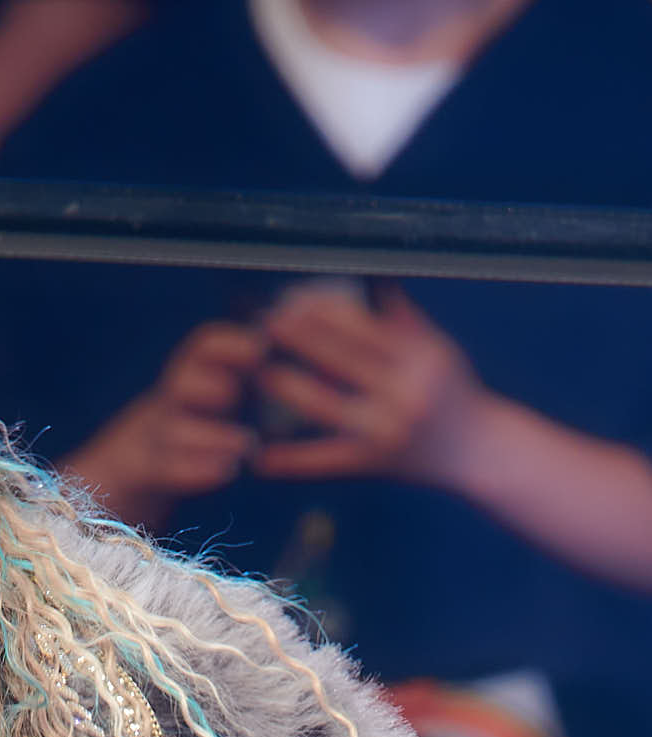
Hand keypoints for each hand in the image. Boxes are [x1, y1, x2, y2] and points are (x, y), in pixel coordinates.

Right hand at [65, 320, 263, 526]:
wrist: (116, 478)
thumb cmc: (183, 434)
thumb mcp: (208, 401)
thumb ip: (247, 383)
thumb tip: (298, 362)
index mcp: (185, 381)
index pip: (203, 349)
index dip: (230, 344)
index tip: (263, 347)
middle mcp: (166, 404)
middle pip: (180, 382)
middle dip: (211, 384)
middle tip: (239, 393)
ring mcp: (150, 441)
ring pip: (173, 430)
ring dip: (211, 436)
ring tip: (247, 445)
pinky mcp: (141, 475)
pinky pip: (163, 469)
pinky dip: (195, 471)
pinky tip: (227, 472)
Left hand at [253, 282, 487, 483]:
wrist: (479, 451)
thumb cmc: (453, 390)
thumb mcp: (436, 348)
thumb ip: (399, 315)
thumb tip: (368, 271)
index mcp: (420, 358)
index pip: (364, 329)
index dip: (324, 314)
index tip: (291, 300)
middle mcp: (404, 394)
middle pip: (340, 360)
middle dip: (299, 340)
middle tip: (261, 325)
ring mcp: (386, 432)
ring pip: (326, 405)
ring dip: (287, 388)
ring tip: (257, 371)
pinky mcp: (372, 465)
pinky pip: (325, 462)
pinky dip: (291, 462)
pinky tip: (259, 459)